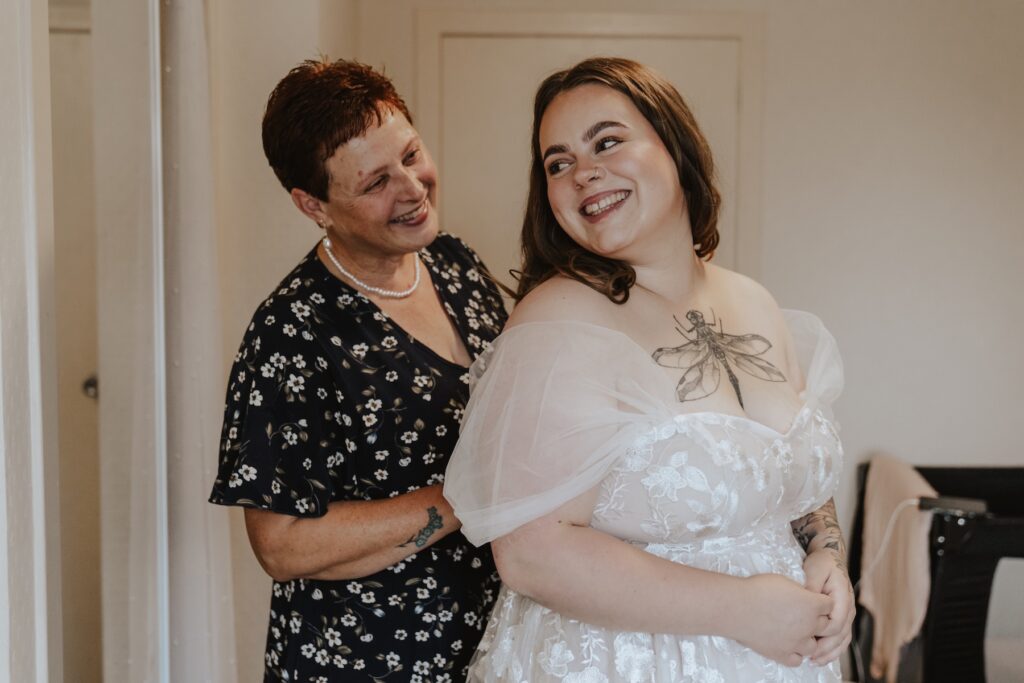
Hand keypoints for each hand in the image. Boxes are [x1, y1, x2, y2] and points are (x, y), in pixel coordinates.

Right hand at [735, 573, 834, 666]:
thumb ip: (801, 592)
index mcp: (811, 605)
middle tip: (801, 613)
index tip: (812, 599)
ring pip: (813, 645)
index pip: (830, 605)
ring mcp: (796, 643)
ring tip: (795, 630)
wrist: (737, 607)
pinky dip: (795, 653)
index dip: (821, 601)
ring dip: (807, 638)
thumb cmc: (757, 589)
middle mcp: (808, 626)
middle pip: (824, 625)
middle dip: (816, 619)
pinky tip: (787, 644)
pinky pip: (797, 660)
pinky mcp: (782, 654)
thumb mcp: (784, 581)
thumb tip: (804, 597)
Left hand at [803, 548, 854, 664]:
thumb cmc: (821, 563)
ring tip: (813, 662)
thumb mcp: (815, 568)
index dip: (823, 632)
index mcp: (843, 597)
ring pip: (842, 640)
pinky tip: (819, 658)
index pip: (837, 621)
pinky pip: (841, 639)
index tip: (806, 638)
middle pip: (840, 635)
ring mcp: (847, 615)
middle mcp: (848, 608)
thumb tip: (807, 599)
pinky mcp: (842, 619)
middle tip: (808, 657)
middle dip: (825, 649)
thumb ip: (812, 584)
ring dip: (829, 653)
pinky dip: (832, 650)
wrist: (829, 559)